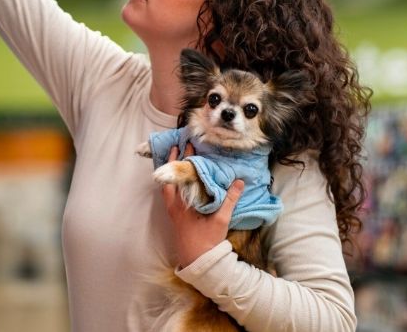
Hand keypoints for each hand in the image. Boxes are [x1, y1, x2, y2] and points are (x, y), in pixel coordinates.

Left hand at [161, 143, 244, 268]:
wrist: (197, 261)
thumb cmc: (207, 240)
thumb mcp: (221, 219)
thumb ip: (230, 199)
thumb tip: (239, 182)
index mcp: (183, 204)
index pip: (181, 176)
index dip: (184, 160)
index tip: (187, 145)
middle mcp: (174, 205)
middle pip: (170, 178)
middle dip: (174, 162)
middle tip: (178, 147)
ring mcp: (172, 211)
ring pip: (167, 186)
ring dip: (172, 172)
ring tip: (176, 159)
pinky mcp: (173, 216)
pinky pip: (169, 194)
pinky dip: (172, 183)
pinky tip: (178, 180)